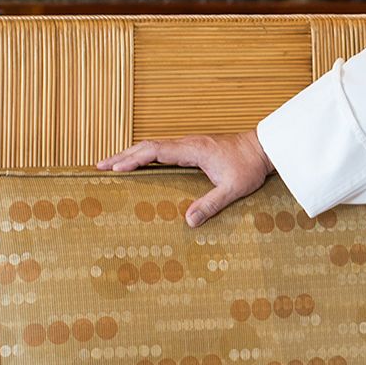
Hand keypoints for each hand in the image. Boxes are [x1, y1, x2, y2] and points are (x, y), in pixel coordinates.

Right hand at [97, 129, 274, 227]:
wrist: (266, 148)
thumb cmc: (250, 166)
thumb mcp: (233, 189)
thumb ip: (211, 203)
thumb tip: (188, 221)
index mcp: (193, 150)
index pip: (155, 151)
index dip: (132, 159)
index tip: (113, 168)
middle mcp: (188, 143)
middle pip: (148, 146)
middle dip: (122, 156)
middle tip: (99, 167)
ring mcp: (191, 144)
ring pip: (155, 146)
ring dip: (132, 154)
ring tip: (112, 166)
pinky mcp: (195, 147)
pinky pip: (164, 150)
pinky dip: (147, 155)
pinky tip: (141, 165)